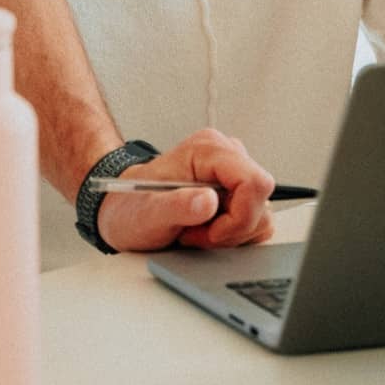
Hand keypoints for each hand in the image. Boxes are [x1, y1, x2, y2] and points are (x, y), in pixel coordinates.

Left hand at [96, 128, 275, 252]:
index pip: (255, 182)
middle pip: (260, 199)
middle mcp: (225, 155)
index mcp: (208, 150)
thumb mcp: (148, 213)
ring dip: (231, 233)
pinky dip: (232, 234)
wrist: (124, 210)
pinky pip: (254, 219)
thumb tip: (209, 202)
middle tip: (197, 234)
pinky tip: (205, 231)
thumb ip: (178, 206)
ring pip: (260, 212)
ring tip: (196, 231)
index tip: (210, 233)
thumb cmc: (132, 207)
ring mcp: (231, 173)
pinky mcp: (234, 192)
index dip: (240, 216)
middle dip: (233, 228)